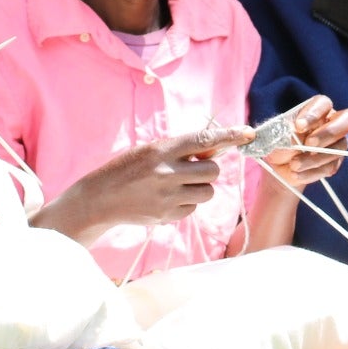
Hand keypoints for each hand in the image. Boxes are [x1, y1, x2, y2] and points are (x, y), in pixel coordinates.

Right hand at [38, 122, 255, 244]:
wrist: (100, 198)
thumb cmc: (127, 169)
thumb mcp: (150, 151)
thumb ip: (179, 150)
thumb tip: (215, 150)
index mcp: (162, 150)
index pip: (204, 140)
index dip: (229, 135)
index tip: (248, 132)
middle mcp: (167, 173)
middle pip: (212, 170)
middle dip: (207, 170)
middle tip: (191, 169)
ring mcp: (168, 197)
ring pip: (207, 192)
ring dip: (200, 187)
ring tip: (179, 185)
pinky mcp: (167, 216)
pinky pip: (193, 209)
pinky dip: (186, 204)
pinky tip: (167, 200)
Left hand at [260, 94, 347, 187]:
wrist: (279, 165)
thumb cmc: (278, 142)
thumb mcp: (276, 136)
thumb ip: (285, 135)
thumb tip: (296, 140)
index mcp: (317, 108)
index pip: (324, 103)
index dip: (314, 114)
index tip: (298, 126)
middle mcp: (333, 122)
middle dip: (329, 133)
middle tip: (309, 144)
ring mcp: (338, 142)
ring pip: (338, 148)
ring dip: (314, 159)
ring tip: (293, 165)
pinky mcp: (335, 161)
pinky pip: (330, 167)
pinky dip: (311, 172)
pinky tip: (296, 174)